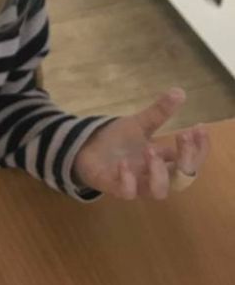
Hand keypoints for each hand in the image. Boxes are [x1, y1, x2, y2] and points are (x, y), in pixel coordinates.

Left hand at [73, 88, 209, 199]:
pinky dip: (128, 180)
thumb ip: (158, 112)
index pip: (190, 161)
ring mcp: (134, 183)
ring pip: (158, 191)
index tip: (199, 127)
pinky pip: (127, 193)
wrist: (85, 148)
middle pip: (181, 180)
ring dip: (159, 172)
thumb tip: (179, 91)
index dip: (199, 149)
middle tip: (182, 136)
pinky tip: (123, 163)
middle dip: (187, 160)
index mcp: (162, 160)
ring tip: (151, 149)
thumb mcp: (139, 124)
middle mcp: (152, 175)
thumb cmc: (116, 141)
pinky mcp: (113, 186)